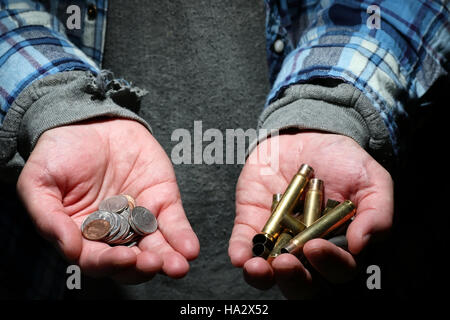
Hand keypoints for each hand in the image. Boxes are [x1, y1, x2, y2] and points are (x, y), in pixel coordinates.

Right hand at [17, 119, 198, 283]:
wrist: (89, 119)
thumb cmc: (58, 152)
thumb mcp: (38, 182)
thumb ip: (48, 217)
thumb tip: (69, 250)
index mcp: (83, 234)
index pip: (96, 259)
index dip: (109, 263)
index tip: (123, 258)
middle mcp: (114, 232)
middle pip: (130, 260)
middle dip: (142, 267)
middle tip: (151, 264)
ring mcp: (140, 217)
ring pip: (156, 247)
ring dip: (167, 260)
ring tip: (177, 266)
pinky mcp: (162, 200)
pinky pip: (173, 222)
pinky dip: (182, 237)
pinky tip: (189, 249)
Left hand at [228, 132, 392, 298]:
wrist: (309, 136)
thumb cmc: (345, 162)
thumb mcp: (372, 181)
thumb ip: (377, 213)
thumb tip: (361, 245)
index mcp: (340, 248)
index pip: (338, 271)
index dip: (329, 265)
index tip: (317, 247)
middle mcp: (308, 251)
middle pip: (303, 284)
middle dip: (294, 280)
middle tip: (287, 263)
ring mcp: (278, 240)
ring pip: (269, 272)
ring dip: (262, 276)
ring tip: (258, 268)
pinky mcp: (252, 223)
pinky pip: (244, 244)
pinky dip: (241, 252)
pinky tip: (240, 256)